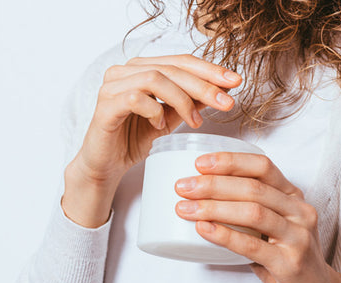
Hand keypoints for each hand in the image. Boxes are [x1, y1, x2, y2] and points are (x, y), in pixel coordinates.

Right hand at [62, 55, 241, 227]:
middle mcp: (126, 71)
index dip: (210, 70)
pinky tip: (160, 126)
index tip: (235, 82)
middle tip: (226, 103)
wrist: (106, 164)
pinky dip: (155, 111)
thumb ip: (191, 102)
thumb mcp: (171, 118)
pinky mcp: (105, 105)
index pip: (181, 61)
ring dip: (182, 100)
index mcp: (143, 68)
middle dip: (204, 85)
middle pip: (172, 68)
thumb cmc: (135, 138)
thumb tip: (221, 91)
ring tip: (195, 122)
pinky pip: (135, 98)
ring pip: (156, 79)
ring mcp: (112, 85)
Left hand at [175, 152, 340, 282]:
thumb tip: (201, 192)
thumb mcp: (276, 220)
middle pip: (253, 188)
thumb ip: (251, 205)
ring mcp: (298, 236)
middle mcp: (299, 211)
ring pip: (253, 212)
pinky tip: (203, 229)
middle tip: (184, 187)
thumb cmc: (287, 250)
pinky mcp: (290, 263)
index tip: (200, 163)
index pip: (263, 166)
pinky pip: (252, 246)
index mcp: (293, 195)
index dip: (230, 161)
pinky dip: (224, 235)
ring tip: (185, 208)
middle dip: (213, 184)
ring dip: (214, 207)